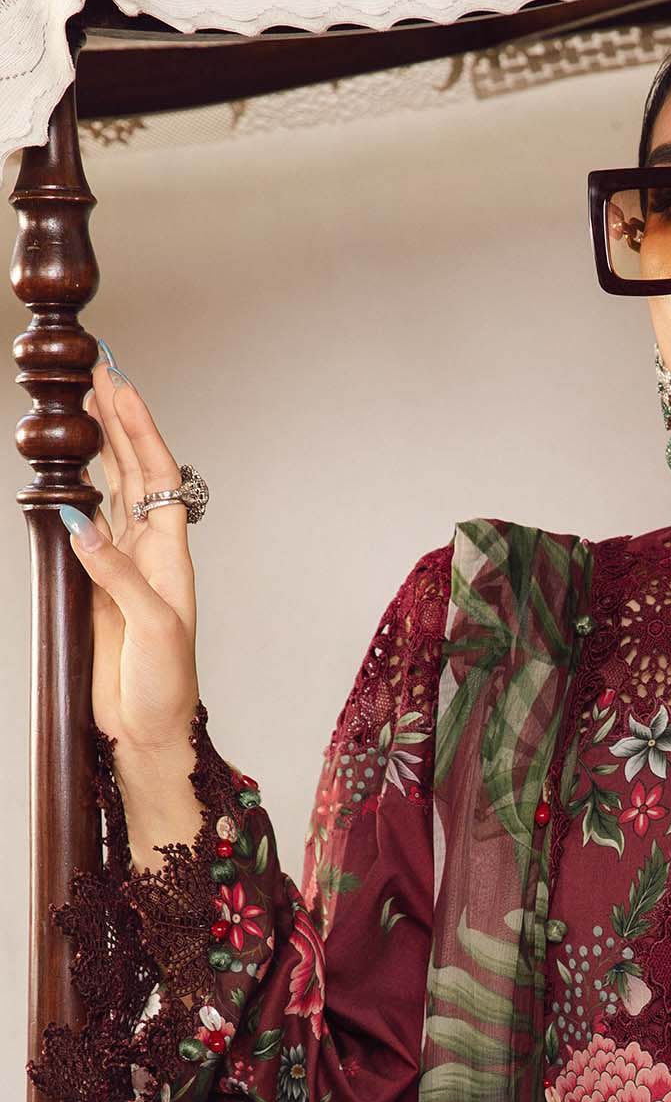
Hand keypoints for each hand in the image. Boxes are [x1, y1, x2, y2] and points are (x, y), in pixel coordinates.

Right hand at [64, 355, 199, 759]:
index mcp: (171, 555)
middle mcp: (149, 551)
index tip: (121, 385)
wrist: (149, 729)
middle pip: (134, 470)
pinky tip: (68, 469)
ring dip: (101, 446)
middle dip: (118, 419)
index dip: (140, 429)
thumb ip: (118, 575)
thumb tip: (81, 524)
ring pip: (110, 489)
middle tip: (98, 371)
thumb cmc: (164, 686)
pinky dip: (77, 490)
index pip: (158, 476)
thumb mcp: (151, 628)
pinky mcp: (98, 584)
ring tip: (85, 401)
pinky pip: (86, 525)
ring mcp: (122, 564)